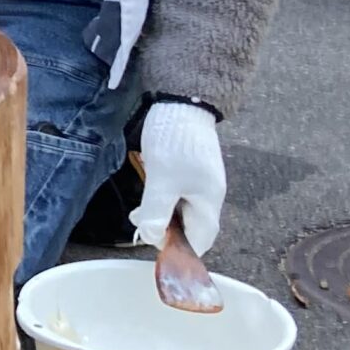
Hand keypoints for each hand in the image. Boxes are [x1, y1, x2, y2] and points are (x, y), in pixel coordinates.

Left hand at [131, 101, 225, 255]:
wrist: (182, 100)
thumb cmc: (175, 142)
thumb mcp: (161, 180)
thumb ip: (157, 212)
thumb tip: (152, 239)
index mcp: (209, 201)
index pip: (201, 241)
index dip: (179, 249)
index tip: (154, 243)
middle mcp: (210, 194)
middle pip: (191, 226)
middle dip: (166, 230)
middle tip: (141, 224)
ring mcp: (202, 180)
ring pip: (182, 209)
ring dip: (161, 214)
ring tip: (139, 212)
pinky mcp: (192, 168)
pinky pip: (179, 193)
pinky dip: (163, 198)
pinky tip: (148, 191)